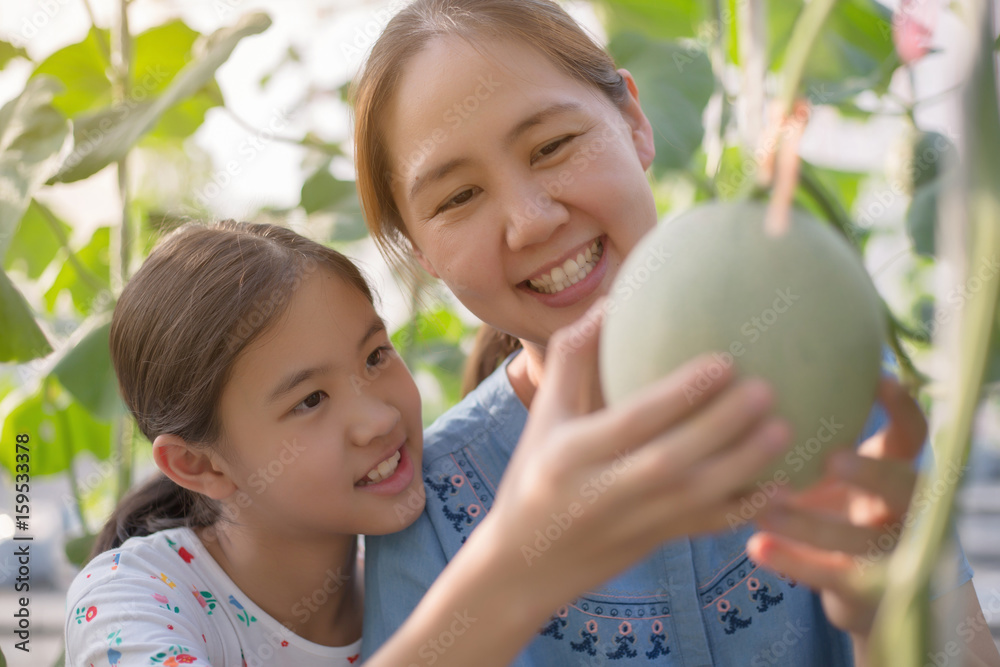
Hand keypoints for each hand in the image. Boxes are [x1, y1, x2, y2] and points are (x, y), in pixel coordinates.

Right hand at [478, 300, 792, 610]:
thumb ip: (573, 358)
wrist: (526, 564)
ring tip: (786, 429)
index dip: (679, 394)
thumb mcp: (544, 416)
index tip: (724, 361)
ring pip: (697, 499)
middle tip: (767, 389)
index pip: (632, 422)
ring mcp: (632, 523)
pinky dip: (747, 508)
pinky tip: (784, 484)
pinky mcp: (655, 543)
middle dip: (723, 427)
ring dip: (746, 466)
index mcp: (572, 454)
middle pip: (672, 461)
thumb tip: (612, 301)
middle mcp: (603, 492)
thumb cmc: (534, 473)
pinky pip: (706, 527)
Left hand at [748, 377, 923, 636]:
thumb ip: (813, 436)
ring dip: (810, 523)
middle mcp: (905, 511)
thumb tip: (746, 383)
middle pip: (903, 488)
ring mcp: (890, 554)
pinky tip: (755, 548)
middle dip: (871, 472)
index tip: (874, 378)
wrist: (866, 592)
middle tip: (831, 458)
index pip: (913, 435)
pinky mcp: (866, 592)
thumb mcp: (837, 475)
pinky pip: (830, 576)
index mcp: (899, 471)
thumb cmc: (838, 510)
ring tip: (763, 509)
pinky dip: (793, 562)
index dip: (901, 408)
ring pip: (860, 539)